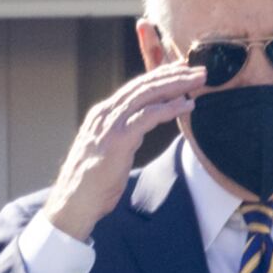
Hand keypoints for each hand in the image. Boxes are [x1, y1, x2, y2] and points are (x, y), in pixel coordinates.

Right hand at [40, 60, 211, 243]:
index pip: (135, 88)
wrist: (74, 203)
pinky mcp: (119, 140)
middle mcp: (106, 114)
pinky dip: (171, 108)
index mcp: (102, 115)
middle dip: (173, 75)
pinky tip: (187, 103)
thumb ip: (123, 136)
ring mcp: (111, 125)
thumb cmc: (91, 184)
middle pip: (144, 85)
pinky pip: (149, 116)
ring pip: (148, 95)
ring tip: (198, 79)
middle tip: (197, 69)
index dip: (159, 77)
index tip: (180, 71)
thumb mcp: (107, 151)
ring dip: (176, 85)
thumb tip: (139, 130)